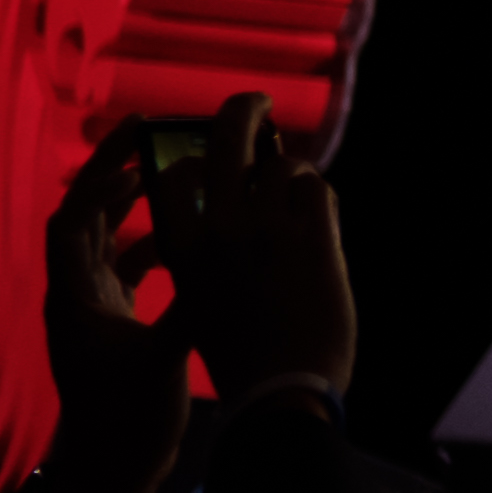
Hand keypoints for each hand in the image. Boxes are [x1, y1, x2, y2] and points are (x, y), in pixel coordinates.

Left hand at [13, 124, 198, 492]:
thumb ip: (191, 307)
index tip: (136, 140)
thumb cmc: (128, 420)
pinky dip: (150, 248)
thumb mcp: (164, 360)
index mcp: (75, 298)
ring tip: (175, 183)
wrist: (107, 472)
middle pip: (84, 220)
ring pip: (103, 243)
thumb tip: (226, 257)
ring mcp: (90, 312)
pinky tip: (185, 243)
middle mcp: (74, 297)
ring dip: (133, 211)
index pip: (74, 216)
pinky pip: (123, 271)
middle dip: (114, 178)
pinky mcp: (109, 328)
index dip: (100, 173)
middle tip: (156, 144)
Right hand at [145, 94, 357, 419]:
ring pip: (283, 164)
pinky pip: (317, 189)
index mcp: (180, 249)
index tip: (196, 148)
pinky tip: (317, 226)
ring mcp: (266, 228)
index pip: (173, 174)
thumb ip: (206, 250)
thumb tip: (228, 204)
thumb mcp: (200, 299)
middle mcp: (218, 228)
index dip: (188, 154)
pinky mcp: (312, 238)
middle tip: (256, 100)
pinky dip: (318, 201)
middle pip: (229, 136)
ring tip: (294, 199)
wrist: (280, 392)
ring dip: (292, 176)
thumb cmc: (244, 354)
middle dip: (243, 109)